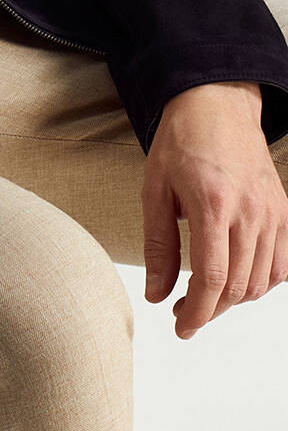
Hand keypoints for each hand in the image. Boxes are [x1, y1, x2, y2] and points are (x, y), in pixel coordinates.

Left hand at [142, 80, 287, 338]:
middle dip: (209, 310)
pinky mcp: (284, 212)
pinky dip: (260, 283)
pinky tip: (236, 278)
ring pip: (260, 282)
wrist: (217, 104)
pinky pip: (281, 266)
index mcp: (212, 203)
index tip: (181, 326)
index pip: (212, 278)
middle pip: (237, 286)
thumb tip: (156, 295)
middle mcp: (250, 212)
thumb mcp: (154, 188)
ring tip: (204, 295)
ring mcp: (272, 213)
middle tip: (183, 313)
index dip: (197, 312)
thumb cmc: (181, 142)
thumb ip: (158, 245)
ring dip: (232, 299)